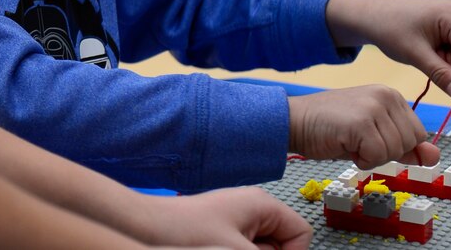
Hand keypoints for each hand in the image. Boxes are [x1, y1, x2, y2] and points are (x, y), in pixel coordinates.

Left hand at [140, 187, 311, 248]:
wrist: (149, 228)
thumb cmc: (186, 231)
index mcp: (262, 205)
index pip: (301, 232)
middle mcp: (254, 209)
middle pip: (283, 243)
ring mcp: (239, 221)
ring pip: (263, 249)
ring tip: (221, 249)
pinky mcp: (225, 232)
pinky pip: (244, 248)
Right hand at [288, 86, 439, 169]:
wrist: (293, 121)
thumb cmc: (330, 129)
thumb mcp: (373, 136)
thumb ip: (405, 145)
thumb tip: (435, 156)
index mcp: (391, 95)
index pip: (417, 133)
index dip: (395, 146)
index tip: (369, 138)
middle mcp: (387, 96)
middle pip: (410, 142)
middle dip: (386, 152)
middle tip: (358, 141)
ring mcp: (375, 107)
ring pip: (395, 151)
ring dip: (372, 157)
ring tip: (350, 141)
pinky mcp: (362, 122)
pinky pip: (378, 156)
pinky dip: (362, 160)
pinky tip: (345, 145)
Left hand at [325, 0, 450, 98]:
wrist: (371, 18)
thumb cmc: (389, 31)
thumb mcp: (415, 55)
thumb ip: (440, 74)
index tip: (431, 66)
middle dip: (447, 60)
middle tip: (422, 57)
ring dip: (442, 57)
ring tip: (419, 50)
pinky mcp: (446, 18)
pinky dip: (440, 50)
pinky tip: (422, 46)